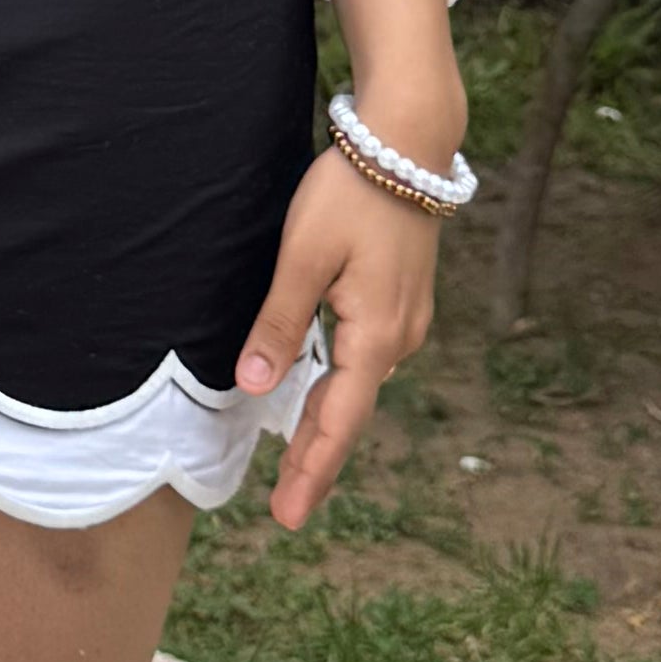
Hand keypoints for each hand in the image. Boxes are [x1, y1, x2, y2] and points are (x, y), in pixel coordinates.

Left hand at [233, 141, 442, 533]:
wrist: (407, 145)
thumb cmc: (350, 194)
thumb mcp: (303, 257)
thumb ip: (279, 325)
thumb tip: (252, 387)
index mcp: (375, 335)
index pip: (338, 421)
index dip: (312, 471)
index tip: (288, 516)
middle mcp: (399, 338)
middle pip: (349, 412)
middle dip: (316, 460)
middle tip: (287, 510)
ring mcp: (406, 321)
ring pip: (357, 386)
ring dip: (326, 423)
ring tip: (295, 466)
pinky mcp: (401, 302)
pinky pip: (364, 359)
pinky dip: (338, 388)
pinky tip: (318, 399)